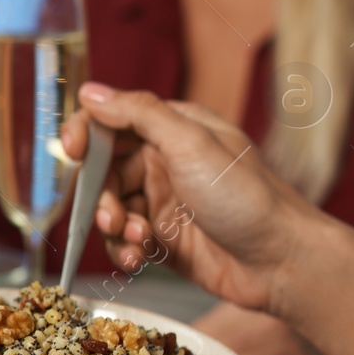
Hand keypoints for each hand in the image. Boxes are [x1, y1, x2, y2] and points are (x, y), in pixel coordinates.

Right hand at [62, 84, 317, 314]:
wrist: (281, 262)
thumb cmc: (247, 198)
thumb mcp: (191, 145)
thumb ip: (139, 114)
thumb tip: (91, 92)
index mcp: (173, 129)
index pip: (111, 120)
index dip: (85, 133)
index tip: (72, 152)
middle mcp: (164, 162)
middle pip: (102, 171)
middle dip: (99, 196)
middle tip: (112, 218)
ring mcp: (162, 202)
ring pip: (109, 208)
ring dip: (113, 227)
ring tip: (137, 241)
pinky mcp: (162, 238)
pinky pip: (123, 240)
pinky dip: (123, 249)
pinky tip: (139, 259)